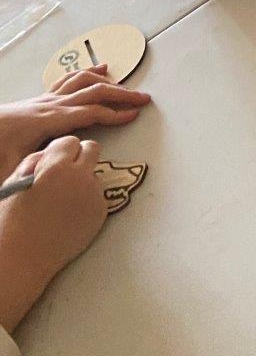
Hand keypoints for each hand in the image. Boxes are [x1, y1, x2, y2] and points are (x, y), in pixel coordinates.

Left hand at [0, 65, 150, 179]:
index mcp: (50, 120)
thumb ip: (33, 175)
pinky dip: (88, 73)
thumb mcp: (11, 167)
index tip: (135, 116)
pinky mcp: (40, 97)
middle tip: (143, 99)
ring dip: (107, 82)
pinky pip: (69, 80)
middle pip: (94, 92)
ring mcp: (46, 98)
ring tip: (125, 85)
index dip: (115, 114)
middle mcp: (51, 104)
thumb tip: (50, 185)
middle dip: (122, 95)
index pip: (91, 113)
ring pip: (84, 81)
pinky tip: (99, 70)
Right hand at [0, 137, 107, 332]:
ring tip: (62, 200)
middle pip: (93, 149)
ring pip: (95, 175)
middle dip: (80, 156)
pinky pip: (98, 196)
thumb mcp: (14, 184)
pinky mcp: (101, 214)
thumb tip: (49, 153)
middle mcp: (81, 177)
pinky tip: (68, 214)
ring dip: (83, 180)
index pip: (71, 141)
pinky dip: (87, 200)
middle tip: (64, 172)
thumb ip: (33, 162)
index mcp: (56, 167)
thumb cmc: (10, 222)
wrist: (21, 259)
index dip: (61, 150)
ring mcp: (94, 196)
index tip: (54, 160)